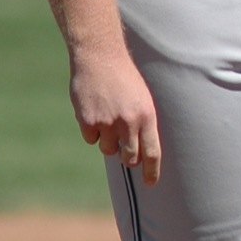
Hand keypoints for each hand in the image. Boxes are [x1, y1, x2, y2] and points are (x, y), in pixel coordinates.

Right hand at [71, 48, 162, 185]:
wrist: (100, 57)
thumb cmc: (124, 78)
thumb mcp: (142, 98)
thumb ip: (142, 124)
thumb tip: (140, 153)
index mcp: (147, 116)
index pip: (152, 152)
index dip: (152, 171)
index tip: (151, 183)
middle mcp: (128, 122)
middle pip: (129, 158)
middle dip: (127, 158)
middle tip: (124, 148)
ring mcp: (107, 122)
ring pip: (108, 149)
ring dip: (108, 141)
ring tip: (108, 117)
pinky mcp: (88, 120)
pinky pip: (90, 138)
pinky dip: (91, 130)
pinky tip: (94, 111)